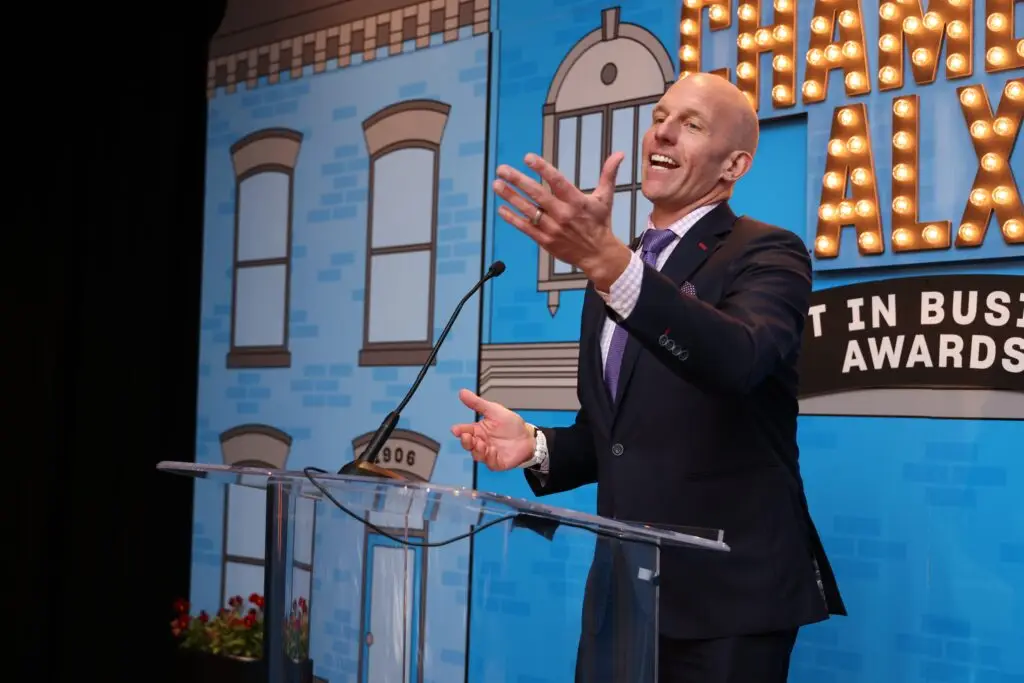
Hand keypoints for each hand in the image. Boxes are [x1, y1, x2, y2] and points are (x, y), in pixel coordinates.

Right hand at [451, 389, 535, 470]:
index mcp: (478, 430)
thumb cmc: (511, 425)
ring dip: (477, 450)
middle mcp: (481, 443)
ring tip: (481, 444)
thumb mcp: (494, 410)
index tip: (456, 429)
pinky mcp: (497, 462)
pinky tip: (493, 450)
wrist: (528, 436)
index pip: (465, 431)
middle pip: (468, 445)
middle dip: (466, 442)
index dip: (459, 431)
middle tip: (467, 437)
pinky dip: (490, 457)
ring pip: (477, 455)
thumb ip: (477, 403)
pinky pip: (490, 463)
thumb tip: (462, 393)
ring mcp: (488, 453)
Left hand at [492, 152, 632, 288]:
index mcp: (577, 201)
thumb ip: (608, 174)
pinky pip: (526, 228)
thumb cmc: (600, 223)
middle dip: (518, 180)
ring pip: (528, 210)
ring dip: (511, 197)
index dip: (542, 169)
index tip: (528, 157)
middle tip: (502, 169)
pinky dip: (513, 219)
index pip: (557, 181)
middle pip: (537, 194)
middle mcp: (563, 214)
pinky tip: (501, 208)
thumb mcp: (605, 198)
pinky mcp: (545, 241)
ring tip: (496, 184)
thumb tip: (619, 153)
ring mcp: (553, 228)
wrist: (598, 255)